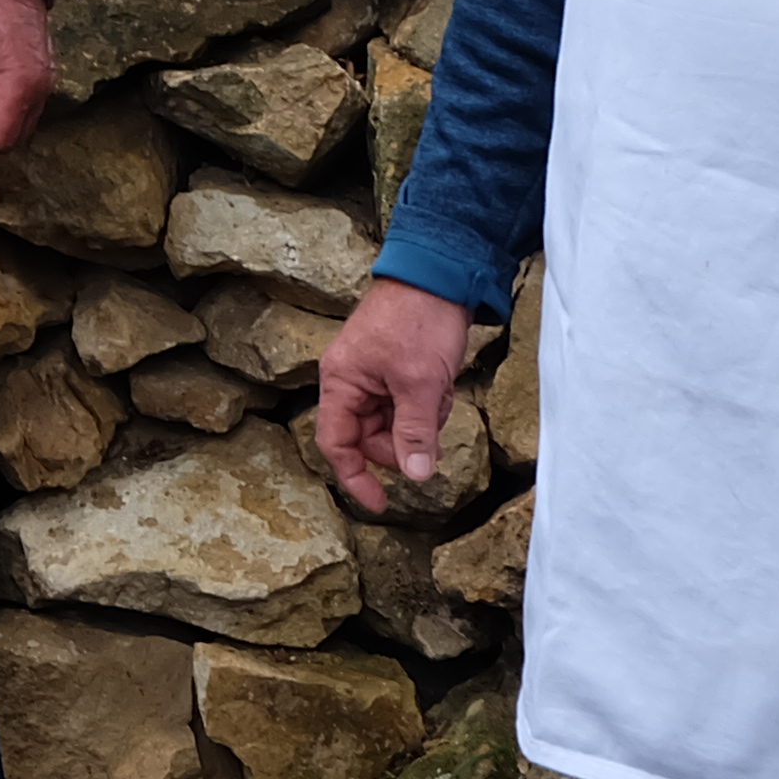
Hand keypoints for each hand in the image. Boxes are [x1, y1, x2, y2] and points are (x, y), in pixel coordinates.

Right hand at [313, 278, 475, 512]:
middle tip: (431, 430)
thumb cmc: (418, 321)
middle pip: (370, 437)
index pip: (337, 442)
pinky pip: (409, 405)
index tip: (381, 503)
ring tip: (439, 392)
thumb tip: (415, 476)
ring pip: (395, 423)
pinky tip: (442, 382)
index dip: (355, 476)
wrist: (439, 274)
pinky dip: (428, 403)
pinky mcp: (396, 370)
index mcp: (341, 382)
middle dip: (404, 440)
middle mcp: (351, 381)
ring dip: (421, 419)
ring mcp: (374, 375)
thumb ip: (414, 433)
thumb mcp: (420, 383)